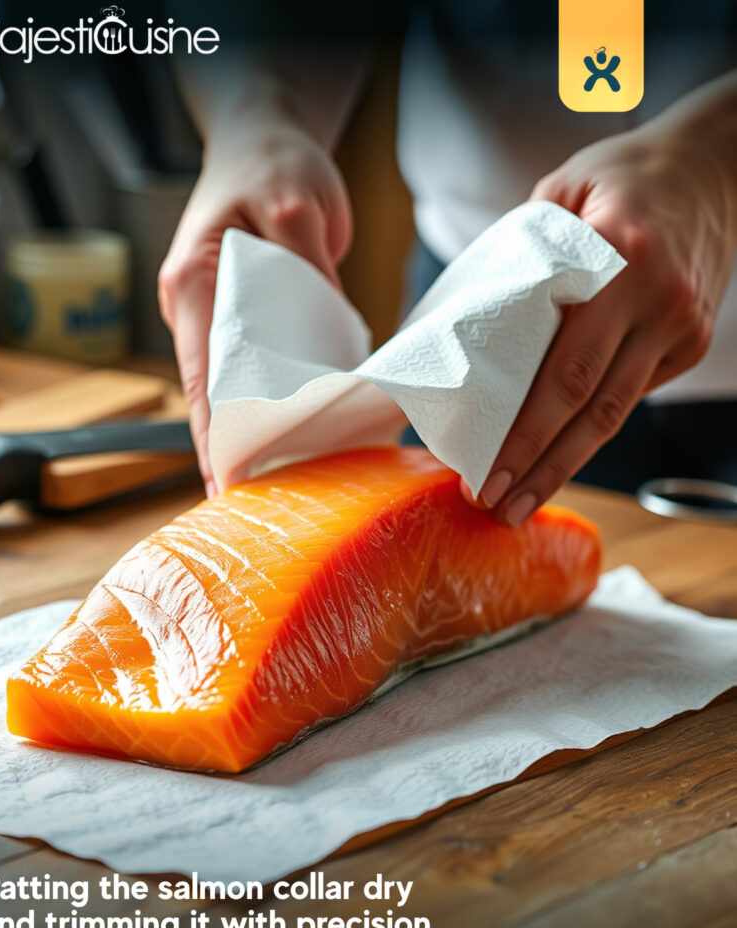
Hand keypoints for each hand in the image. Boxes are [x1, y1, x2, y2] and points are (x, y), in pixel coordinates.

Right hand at [158, 116, 351, 490]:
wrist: (267, 140)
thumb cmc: (273, 163)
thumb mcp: (295, 202)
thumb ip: (308, 262)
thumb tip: (325, 329)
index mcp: (195, 282)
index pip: (199, 375)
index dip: (212, 434)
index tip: (223, 482)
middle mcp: (198, 305)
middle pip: (211, 392)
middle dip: (231, 446)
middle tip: (257, 500)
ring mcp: (221, 315)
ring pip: (234, 385)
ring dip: (254, 430)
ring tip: (280, 481)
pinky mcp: (249, 317)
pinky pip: (259, 367)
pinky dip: (276, 401)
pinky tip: (300, 433)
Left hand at [472, 116, 736, 524]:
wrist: (713, 167)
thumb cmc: (622, 178)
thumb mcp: (561, 191)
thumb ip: (521, 256)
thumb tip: (470, 329)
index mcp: (619, 261)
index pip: (565, 372)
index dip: (525, 434)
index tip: (484, 472)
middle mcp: (657, 302)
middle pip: (591, 410)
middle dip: (538, 468)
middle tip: (493, 506)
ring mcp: (681, 327)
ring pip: (615, 415)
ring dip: (565, 466)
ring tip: (520, 503)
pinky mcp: (690, 343)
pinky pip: (631, 394)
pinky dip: (590, 428)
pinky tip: (556, 454)